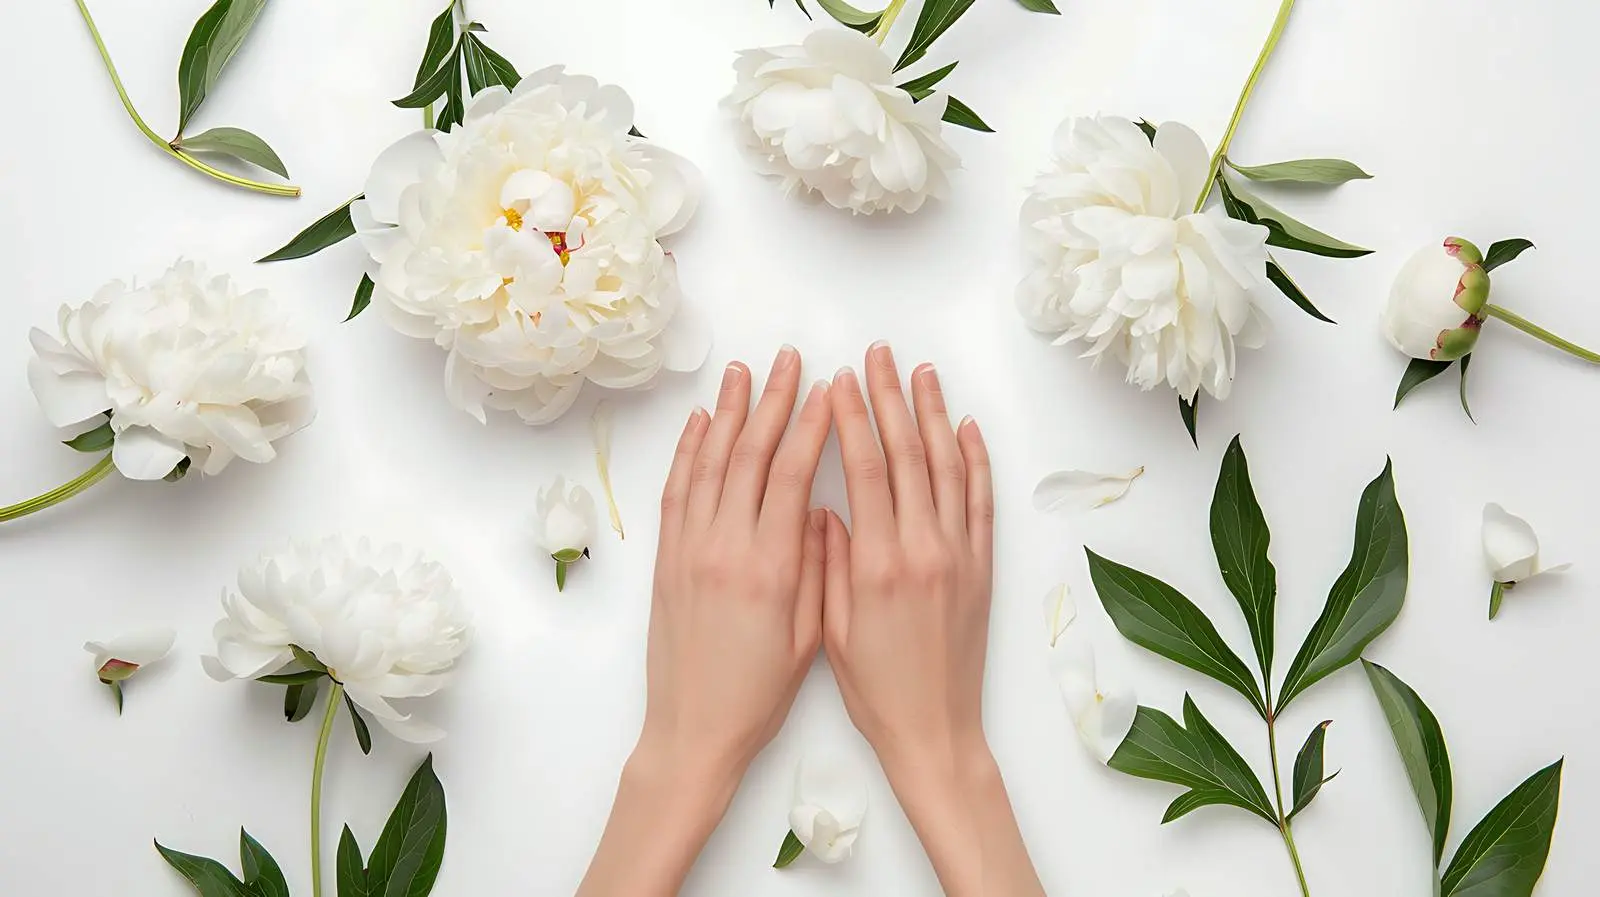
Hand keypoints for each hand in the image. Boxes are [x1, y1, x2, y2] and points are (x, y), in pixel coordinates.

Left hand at [578, 347, 831, 896]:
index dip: (812, 425)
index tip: (829, 388)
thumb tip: (819, 508)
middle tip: (790, 360)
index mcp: (771, 567)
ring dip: (729, 413)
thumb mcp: (809, 634)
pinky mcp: (666, 559)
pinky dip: (689, 450)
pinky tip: (702, 422)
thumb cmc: (759, 694)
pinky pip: (677, 491)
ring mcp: (689, 549)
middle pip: (750, 455)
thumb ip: (818, 567)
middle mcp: (725, 547)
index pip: (793, 474)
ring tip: (745, 371)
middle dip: (773, 401)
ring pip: (710, 463)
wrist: (693, 729)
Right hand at [823, 342, 1042, 896]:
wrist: (935, 732)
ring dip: (934, 414)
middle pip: (908, 455)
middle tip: (878, 355)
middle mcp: (923, 549)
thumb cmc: (876, 690)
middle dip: (890, 399)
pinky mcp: (982, 567)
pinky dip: (976, 460)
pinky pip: (981, 502)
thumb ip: (829, 562)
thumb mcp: (832, 627)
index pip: (865, 470)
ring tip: (921, 372)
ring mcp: (959, 555)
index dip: (850, 419)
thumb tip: (824, 508)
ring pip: (948, 467)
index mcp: (877, 564)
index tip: (837, 381)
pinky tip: (966, 427)